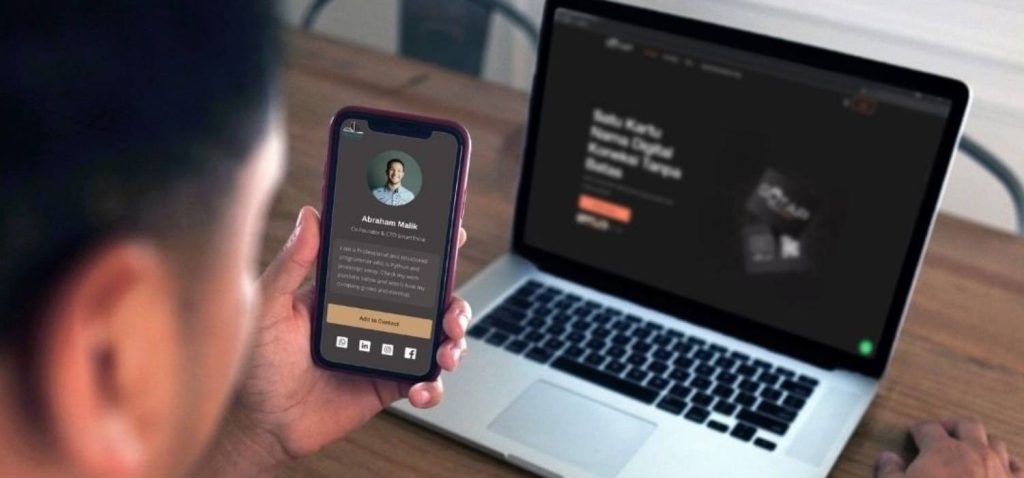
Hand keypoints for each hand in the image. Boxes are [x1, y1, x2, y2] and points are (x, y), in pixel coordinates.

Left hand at [196, 206, 470, 475]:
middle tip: (451, 313)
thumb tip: (310, 216)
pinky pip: (426, 383)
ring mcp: (387, 350)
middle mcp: (376, 317)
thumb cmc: (258, 363)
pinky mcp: (391, 385)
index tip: (449, 237)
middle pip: (431, 300)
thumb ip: (291, 262)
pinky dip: (433, 387)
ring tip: (446, 353)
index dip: (428, 248)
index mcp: (351, 291)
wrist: (263, 422)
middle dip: (454, 302)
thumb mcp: (269, 305)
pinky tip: (421, 390)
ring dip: (454, 342)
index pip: (396, 261)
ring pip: (438, 338)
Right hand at [876, 418, 1021, 477]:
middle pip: (967, 425)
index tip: (914, 432)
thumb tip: (887, 457)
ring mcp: (999, 468)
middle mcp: (974, 452)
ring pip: (994, 442)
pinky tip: (1002, 467)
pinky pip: (1017, 467)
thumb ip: (889, 472)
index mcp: (942, 450)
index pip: (928, 428)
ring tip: (971, 448)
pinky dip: (1008, 463)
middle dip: (953, 426)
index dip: (919, 428)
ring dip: (981, 441)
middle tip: (943, 433)